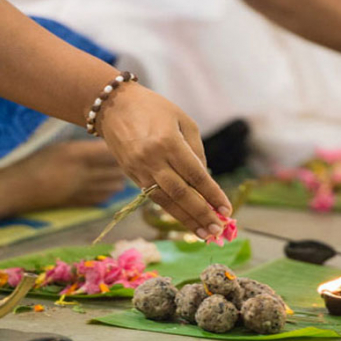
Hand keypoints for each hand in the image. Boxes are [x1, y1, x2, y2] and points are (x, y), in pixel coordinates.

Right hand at [0, 141, 125, 221]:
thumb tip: (107, 141)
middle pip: (116, 169)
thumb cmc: (33, 161)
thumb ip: (83, 145)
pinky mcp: (78, 202)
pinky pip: (103, 198)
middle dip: (125, 162)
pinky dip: (111, 190)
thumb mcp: (58, 146)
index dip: (121, 146)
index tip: (127, 140)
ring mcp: (81, 190)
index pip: (110, 151)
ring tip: (121, 169)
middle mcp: (82, 173)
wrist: (15, 188)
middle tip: (129, 154)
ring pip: (114, 185)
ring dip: (120, 177)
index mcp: (75, 154)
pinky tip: (111, 184)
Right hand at [97, 83, 232, 238]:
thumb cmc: (153, 108)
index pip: (195, 175)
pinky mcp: (131, 175)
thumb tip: (204, 179)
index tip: (226, 210)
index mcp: (168, 142)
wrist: (113, 106)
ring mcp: (139, 169)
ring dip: (186, 219)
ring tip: (204, 234)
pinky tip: (184, 220)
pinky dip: (171, 210)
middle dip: (201, 214)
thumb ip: (196, 150)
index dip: (212, 194)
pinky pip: (154, 197)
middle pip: (181, 193)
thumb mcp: (182, 120)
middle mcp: (153, 159)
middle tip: (217, 229)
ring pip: (165, 201)